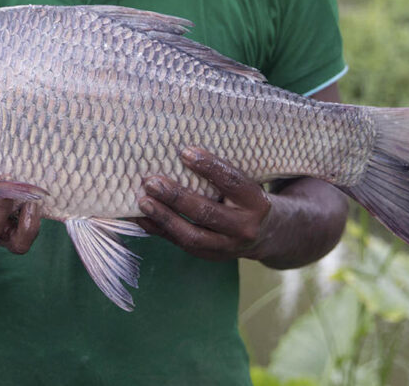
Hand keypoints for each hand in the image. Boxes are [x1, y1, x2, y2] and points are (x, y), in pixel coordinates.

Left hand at [136, 146, 271, 260]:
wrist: (267, 234)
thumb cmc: (248, 198)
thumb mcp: (247, 184)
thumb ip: (222, 173)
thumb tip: (182, 151)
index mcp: (256, 202)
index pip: (231, 182)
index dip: (209, 167)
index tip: (184, 152)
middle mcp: (244, 227)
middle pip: (206, 212)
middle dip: (176, 197)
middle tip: (152, 182)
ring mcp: (227, 246)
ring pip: (191, 235)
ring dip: (164, 217)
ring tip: (143, 201)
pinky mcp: (210, 256)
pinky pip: (180, 244)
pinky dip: (159, 230)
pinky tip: (141, 217)